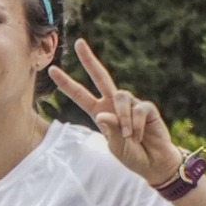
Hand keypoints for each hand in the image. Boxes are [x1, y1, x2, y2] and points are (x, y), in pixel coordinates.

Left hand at [49, 39, 179, 185]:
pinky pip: (138, 109)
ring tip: (128, 136)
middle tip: (79, 43)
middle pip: (100, 77)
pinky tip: (139, 136)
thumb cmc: (131, 155)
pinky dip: (136, 125)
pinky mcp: (146, 108)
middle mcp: (113, 104)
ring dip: (123, 118)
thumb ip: (109, 131)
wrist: (153, 162)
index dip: (66, 84)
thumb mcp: (115, 146)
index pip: (80, 95)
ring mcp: (130, 104)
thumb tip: (102, 114)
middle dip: (89, 60)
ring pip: (121, 97)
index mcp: (99, 112)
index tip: (52, 70)